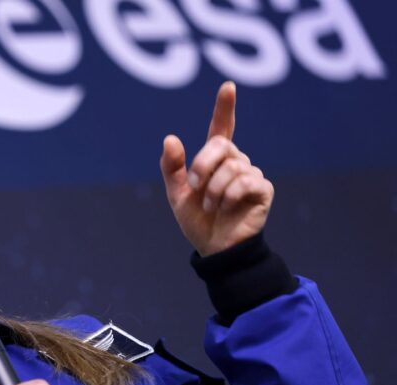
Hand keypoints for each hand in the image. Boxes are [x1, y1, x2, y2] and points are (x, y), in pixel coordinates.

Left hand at [160, 81, 273, 255]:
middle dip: (202, 165)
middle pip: (220, 145)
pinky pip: (244, 181)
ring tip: (211, 206)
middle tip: (194, 187)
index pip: (222, 127)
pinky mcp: (262, 189)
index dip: (225, 107)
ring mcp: (251, 174)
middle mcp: (236, 162)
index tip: (228, 87)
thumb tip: (171, 138)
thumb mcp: (176, 193)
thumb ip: (172, 167)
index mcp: (215, 160)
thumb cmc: (197, 220)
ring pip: (231, 166)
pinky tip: (226, 208)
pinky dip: (228, 196)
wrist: (213, 248)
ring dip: (213, 189)